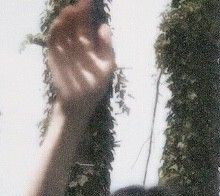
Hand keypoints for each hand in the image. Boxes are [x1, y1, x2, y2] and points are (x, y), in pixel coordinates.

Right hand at [47, 0, 114, 115]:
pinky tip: (60, 22)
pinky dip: (56, 30)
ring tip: (71, 10)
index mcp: (88, 43)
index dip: (87, 12)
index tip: (89, 0)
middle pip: (74, 23)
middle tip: (81, 3)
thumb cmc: (96, 85)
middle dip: (77, 12)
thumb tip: (104, 25)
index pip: (86, 23)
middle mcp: (75, 42)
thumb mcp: (107, 66)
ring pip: (63, 28)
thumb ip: (107, 47)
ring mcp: (64, 47)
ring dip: (66, 18)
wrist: (80, 102)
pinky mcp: (54, 53)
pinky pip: (54, 38)